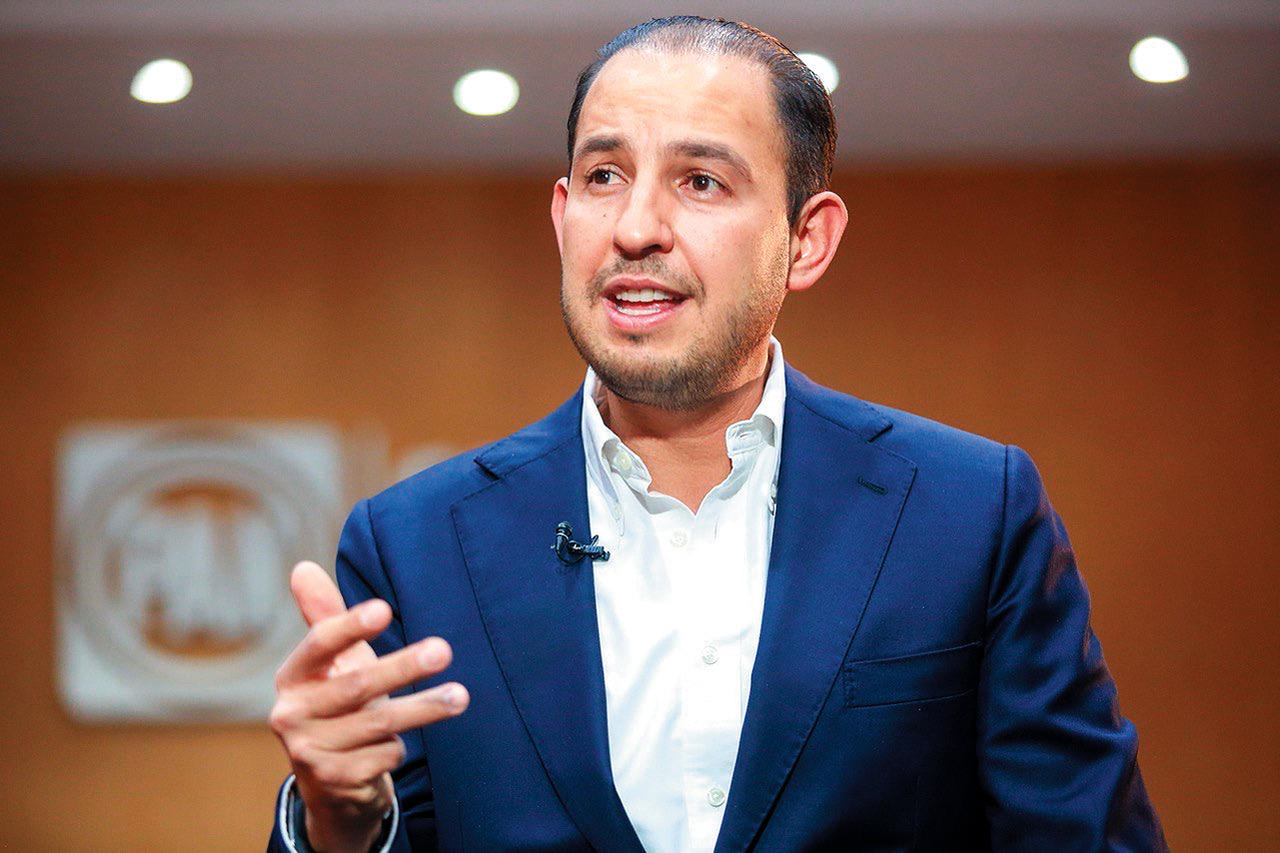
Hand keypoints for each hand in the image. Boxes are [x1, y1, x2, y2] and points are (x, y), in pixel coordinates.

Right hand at [269, 561, 468, 851]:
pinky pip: (384, 756)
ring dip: (424, 708)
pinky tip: (400, 744)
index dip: (350, 626)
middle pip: (357, 685)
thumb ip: (324, 617)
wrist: (331, 785)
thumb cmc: (338, 705)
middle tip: (444, 650)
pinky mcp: (335, 783)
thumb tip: (303, 567)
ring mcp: (311, 752)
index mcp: (291, 678)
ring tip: (460, 696)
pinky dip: (399, 747)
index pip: (319, 644)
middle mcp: (291, 715)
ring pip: (379, 724)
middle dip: (404, 667)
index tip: (385, 610)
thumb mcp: (333, 664)